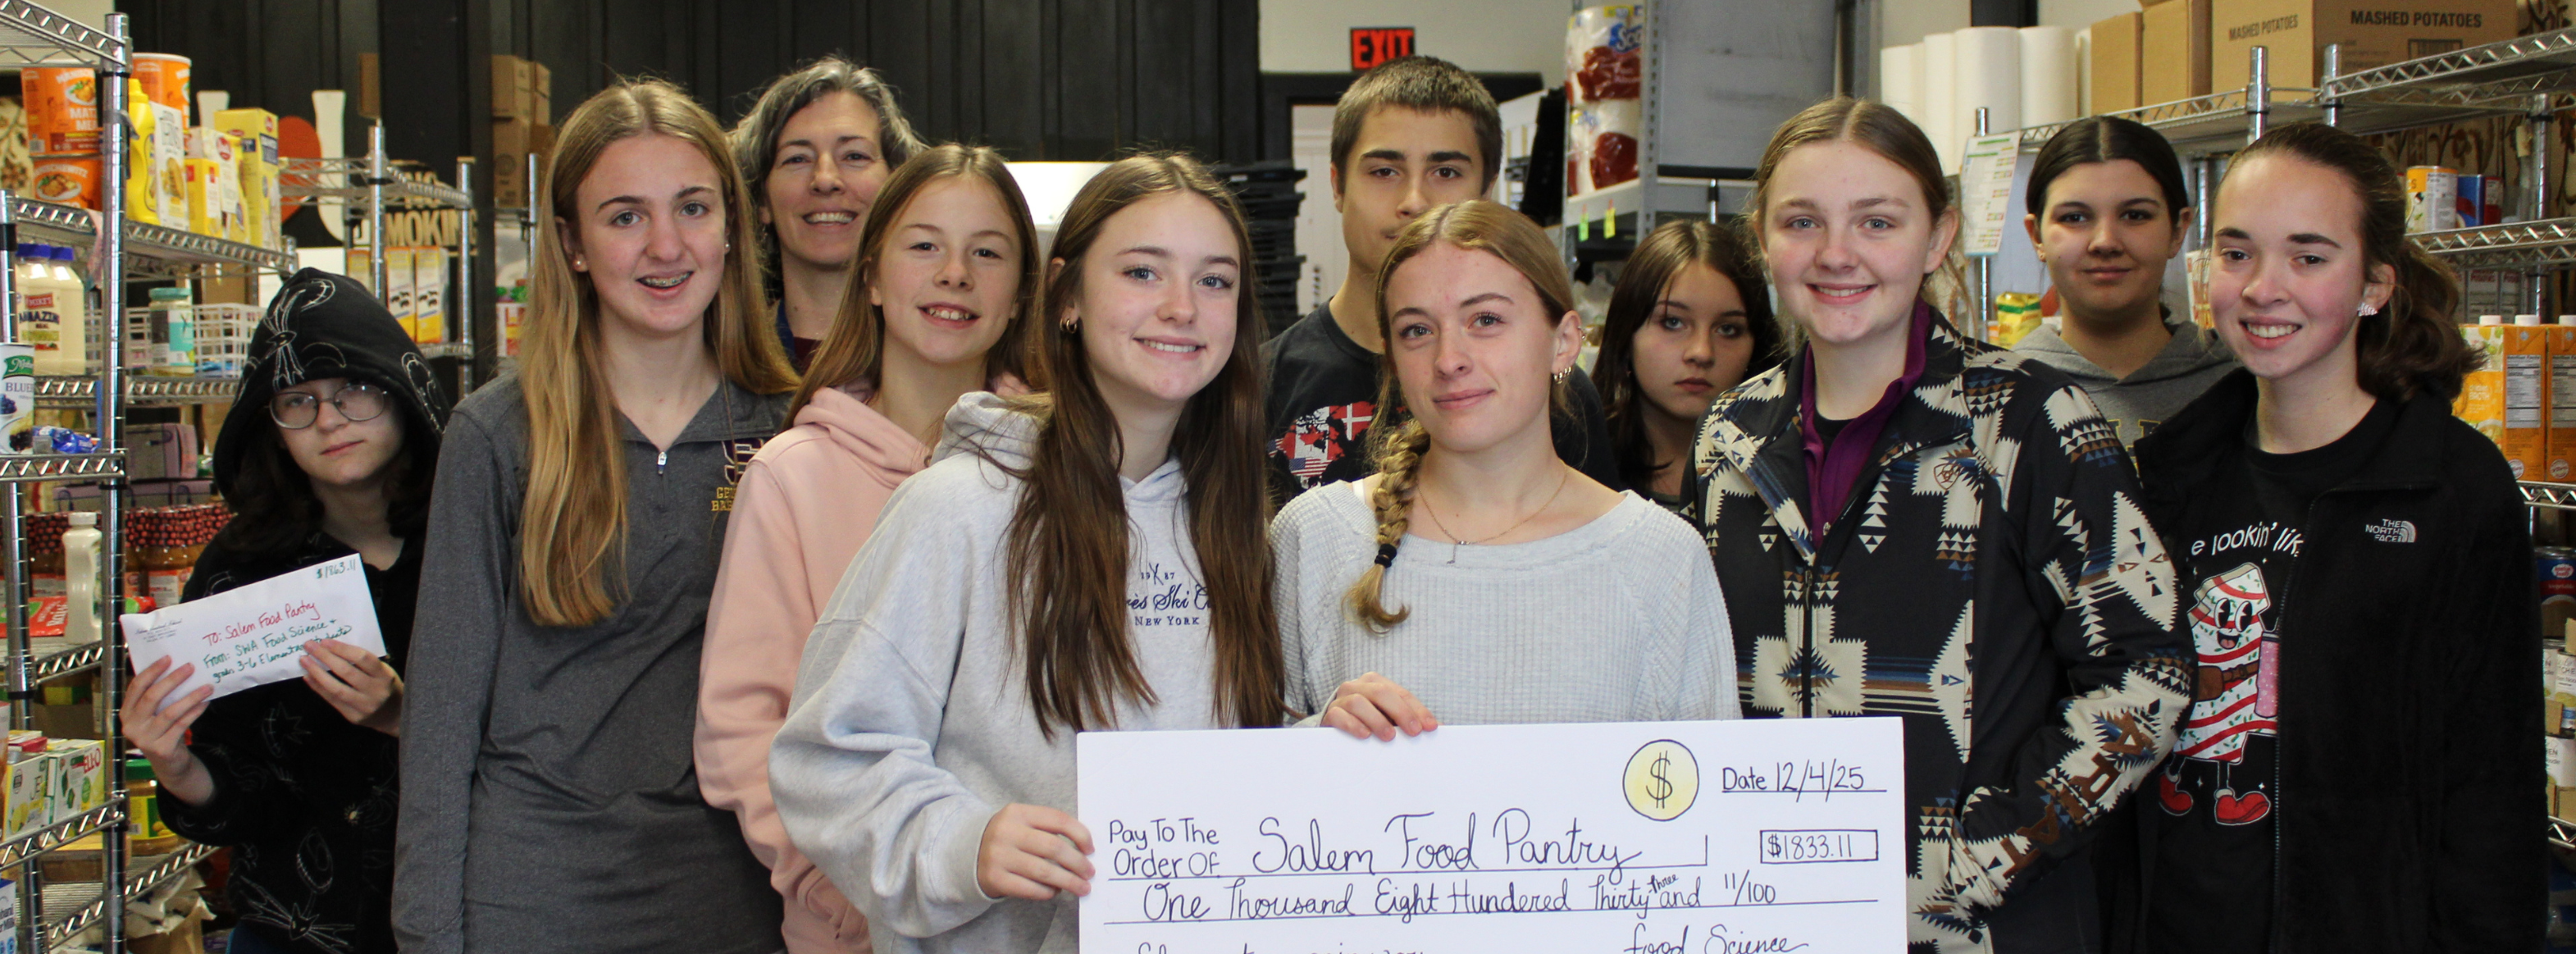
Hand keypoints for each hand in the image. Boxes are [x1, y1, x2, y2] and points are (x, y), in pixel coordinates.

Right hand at [120, 657, 213, 803]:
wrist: (169, 763)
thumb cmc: (162, 731)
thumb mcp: (153, 714)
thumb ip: (158, 697)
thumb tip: (177, 667)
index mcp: (126, 712)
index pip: (136, 687)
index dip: (152, 671)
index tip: (168, 658)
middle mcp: (131, 725)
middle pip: (152, 697)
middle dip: (172, 680)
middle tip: (191, 667)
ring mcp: (145, 739)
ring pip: (170, 712)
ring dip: (190, 696)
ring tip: (207, 686)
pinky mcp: (161, 749)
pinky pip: (181, 725)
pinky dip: (194, 712)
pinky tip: (205, 703)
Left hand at [301, 640, 402, 736]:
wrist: (396, 716)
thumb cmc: (386, 687)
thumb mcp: (384, 672)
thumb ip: (364, 663)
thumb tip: (334, 649)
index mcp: (385, 676)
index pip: (363, 659)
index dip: (343, 649)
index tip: (325, 641)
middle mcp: (376, 691)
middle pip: (347, 672)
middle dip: (325, 657)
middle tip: (309, 646)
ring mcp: (364, 706)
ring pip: (336, 688)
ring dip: (317, 673)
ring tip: (305, 661)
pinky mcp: (353, 716)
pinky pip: (332, 700)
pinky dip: (318, 687)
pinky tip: (308, 677)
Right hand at [976, 803, 1094, 900]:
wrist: (968, 852)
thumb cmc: (1009, 838)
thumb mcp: (1023, 823)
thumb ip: (1049, 829)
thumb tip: (1085, 849)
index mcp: (1018, 812)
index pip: (1057, 819)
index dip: (1080, 834)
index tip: (1091, 849)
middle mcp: (1006, 832)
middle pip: (1053, 847)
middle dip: (1077, 863)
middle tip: (1090, 873)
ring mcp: (998, 856)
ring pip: (1044, 871)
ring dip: (1068, 881)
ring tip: (1081, 887)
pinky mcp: (995, 878)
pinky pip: (1030, 888)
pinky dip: (1048, 892)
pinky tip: (1055, 891)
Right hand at [1324, 672, 1438, 740]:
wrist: (1334, 731)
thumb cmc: (1367, 723)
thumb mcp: (1389, 720)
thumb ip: (1408, 721)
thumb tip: (1440, 729)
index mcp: (1375, 683)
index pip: (1401, 693)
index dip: (1417, 710)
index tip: (1430, 728)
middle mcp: (1357, 686)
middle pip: (1381, 692)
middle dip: (1401, 712)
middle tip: (1413, 732)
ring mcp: (1341, 699)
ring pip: (1359, 701)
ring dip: (1377, 719)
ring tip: (1389, 737)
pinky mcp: (1329, 714)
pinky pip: (1339, 715)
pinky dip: (1353, 725)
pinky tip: (1365, 735)